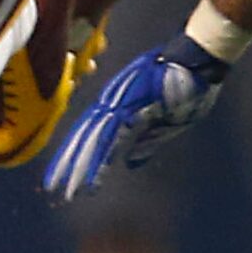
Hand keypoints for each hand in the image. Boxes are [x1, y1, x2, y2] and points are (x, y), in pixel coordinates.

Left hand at [42, 35, 231, 201]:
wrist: (198, 61)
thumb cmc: (187, 87)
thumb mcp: (169, 124)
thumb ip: (147, 142)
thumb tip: (127, 164)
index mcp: (119, 109)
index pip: (91, 137)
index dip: (77, 158)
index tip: (64, 180)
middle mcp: (113, 106)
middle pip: (85, 140)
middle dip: (69, 167)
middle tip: (53, 191)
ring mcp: (119, 104)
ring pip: (92, 140)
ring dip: (80, 166)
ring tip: (67, 189)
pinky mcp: (132, 106)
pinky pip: (111, 136)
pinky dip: (101, 157)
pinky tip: (92, 175)